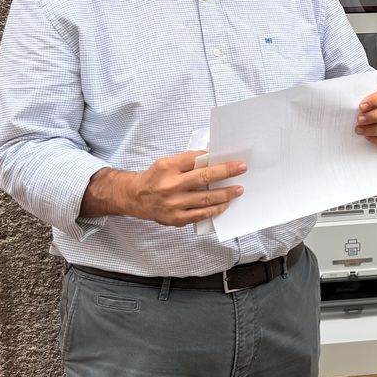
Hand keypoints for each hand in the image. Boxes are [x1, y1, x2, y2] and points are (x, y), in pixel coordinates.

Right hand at [82, 151, 245, 226]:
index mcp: (168, 167)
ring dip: (225, 194)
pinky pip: (200, 214)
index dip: (215, 159)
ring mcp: (174, 204)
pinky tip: (224, 205)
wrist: (135, 198)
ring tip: (238, 190)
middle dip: (226, 173)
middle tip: (242, 170)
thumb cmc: (155, 178)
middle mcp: (170, 186)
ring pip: (205, 199)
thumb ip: (187, 161)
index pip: (196, 160)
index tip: (232, 160)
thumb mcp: (167, 163)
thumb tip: (213, 158)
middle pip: (204, 178)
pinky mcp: (176, 219)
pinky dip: (214, 209)